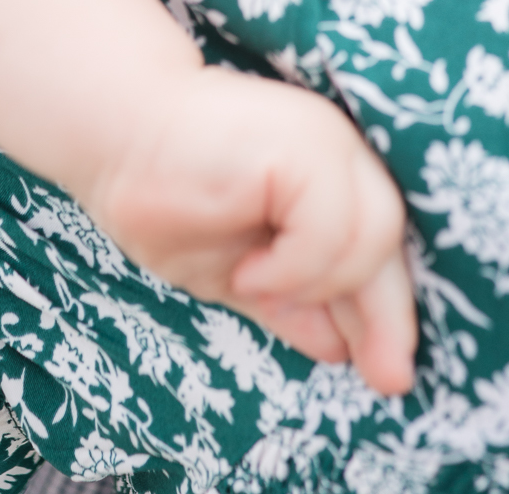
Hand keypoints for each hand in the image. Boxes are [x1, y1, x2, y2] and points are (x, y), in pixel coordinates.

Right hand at [85, 66, 416, 395]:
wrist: (116, 129)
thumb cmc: (169, 194)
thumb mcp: (240, 268)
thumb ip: (291, 300)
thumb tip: (338, 349)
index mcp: (328, 177)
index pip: (379, 249)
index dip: (391, 314)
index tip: (392, 376)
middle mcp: (337, 151)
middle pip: (389, 241)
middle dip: (388, 317)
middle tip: (388, 378)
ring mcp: (324, 141)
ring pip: (373, 239)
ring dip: (318, 285)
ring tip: (256, 283)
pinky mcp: (302, 143)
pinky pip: (329, 230)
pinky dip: (295, 267)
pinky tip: (250, 270)